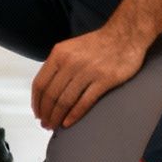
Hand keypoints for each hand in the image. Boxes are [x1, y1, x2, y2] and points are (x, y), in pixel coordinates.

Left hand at [31, 25, 146, 129]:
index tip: (37, 113)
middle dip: (46, 113)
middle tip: (45, 124)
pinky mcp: (104, 80)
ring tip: (54, 126)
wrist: (124, 35)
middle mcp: (70, 62)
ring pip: (65, 101)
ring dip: (57, 117)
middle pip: (51, 95)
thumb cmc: (97, 44)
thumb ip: (58, 65)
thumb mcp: (70, 48)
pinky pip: (84, 102)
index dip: (36, 102)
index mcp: (59, 54)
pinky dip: (74, 115)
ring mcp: (87, 71)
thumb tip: (46, 90)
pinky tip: (68, 122)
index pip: (40, 83)